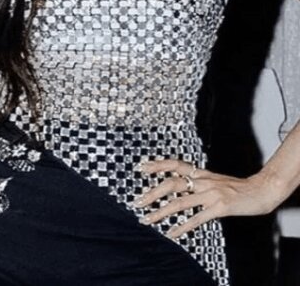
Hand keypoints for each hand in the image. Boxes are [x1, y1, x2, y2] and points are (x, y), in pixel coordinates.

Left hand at [135, 159, 286, 237]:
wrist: (262, 190)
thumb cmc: (237, 187)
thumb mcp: (214, 179)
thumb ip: (197, 181)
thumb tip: (177, 186)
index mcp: (201, 173)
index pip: (175, 165)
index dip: (157, 165)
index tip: (141, 168)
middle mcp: (203, 181)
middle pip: (171, 184)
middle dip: (151, 193)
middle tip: (136, 202)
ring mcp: (211, 194)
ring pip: (179, 202)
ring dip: (160, 212)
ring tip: (146, 219)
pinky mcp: (220, 208)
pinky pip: (197, 218)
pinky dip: (182, 226)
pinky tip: (172, 233)